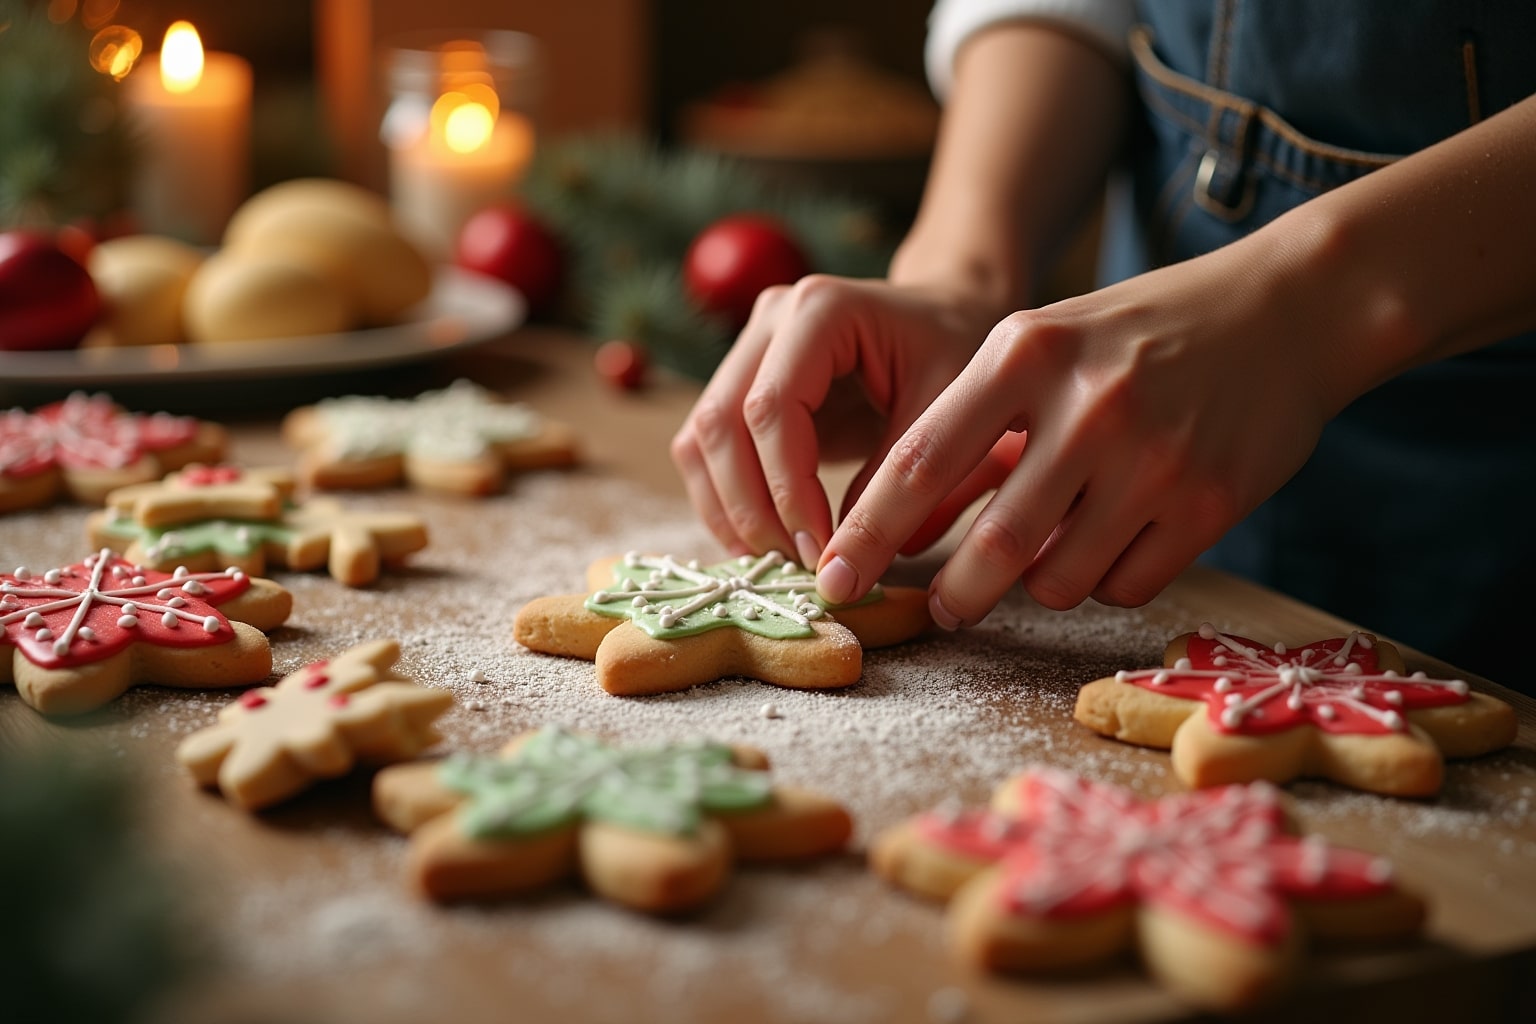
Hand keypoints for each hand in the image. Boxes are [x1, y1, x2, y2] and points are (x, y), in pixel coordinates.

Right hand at [670, 275, 999, 567]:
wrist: (950, 317)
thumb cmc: (956, 356)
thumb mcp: (948, 413)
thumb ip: (895, 480)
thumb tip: (843, 559)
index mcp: (821, 309)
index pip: (771, 408)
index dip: (787, 488)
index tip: (822, 551)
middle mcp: (770, 319)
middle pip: (721, 422)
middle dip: (753, 507)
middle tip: (798, 566)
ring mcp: (748, 348)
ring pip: (702, 438)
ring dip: (729, 509)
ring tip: (778, 563)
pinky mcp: (741, 383)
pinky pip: (706, 448)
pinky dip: (724, 501)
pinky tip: (761, 544)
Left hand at [815, 229, 1352, 626]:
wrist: (1288, 309)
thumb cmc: (1141, 332)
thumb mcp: (1049, 339)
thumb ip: (980, 416)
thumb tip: (907, 523)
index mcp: (1026, 353)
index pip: (921, 459)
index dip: (868, 532)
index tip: (836, 578)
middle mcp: (1087, 406)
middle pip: (990, 544)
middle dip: (954, 594)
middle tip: (940, 608)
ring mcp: (1153, 459)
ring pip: (1058, 579)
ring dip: (1041, 583)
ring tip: (1055, 545)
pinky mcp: (1209, 505)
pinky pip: (1125, 585)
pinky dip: (1106, 579)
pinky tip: (1119, 537)